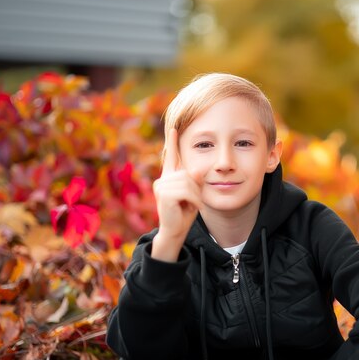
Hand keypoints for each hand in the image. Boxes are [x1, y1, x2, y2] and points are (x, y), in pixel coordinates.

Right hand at [152, 128, 202, 242]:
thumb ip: (195, 182)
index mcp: (170, 178)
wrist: (175, 231)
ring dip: (196, 195)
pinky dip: (194, 200)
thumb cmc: (184, 214)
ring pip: (188, 182)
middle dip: (196, 188)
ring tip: (193, 205)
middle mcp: (163, 180)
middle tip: (195, 202)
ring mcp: (161, 186)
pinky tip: (192, 207)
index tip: (173, 128)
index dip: (172, 142)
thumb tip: (196, 169)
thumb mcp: (194, 195)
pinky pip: (187, 191)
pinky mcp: (164, 194)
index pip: (171, 157)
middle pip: (188, 173)